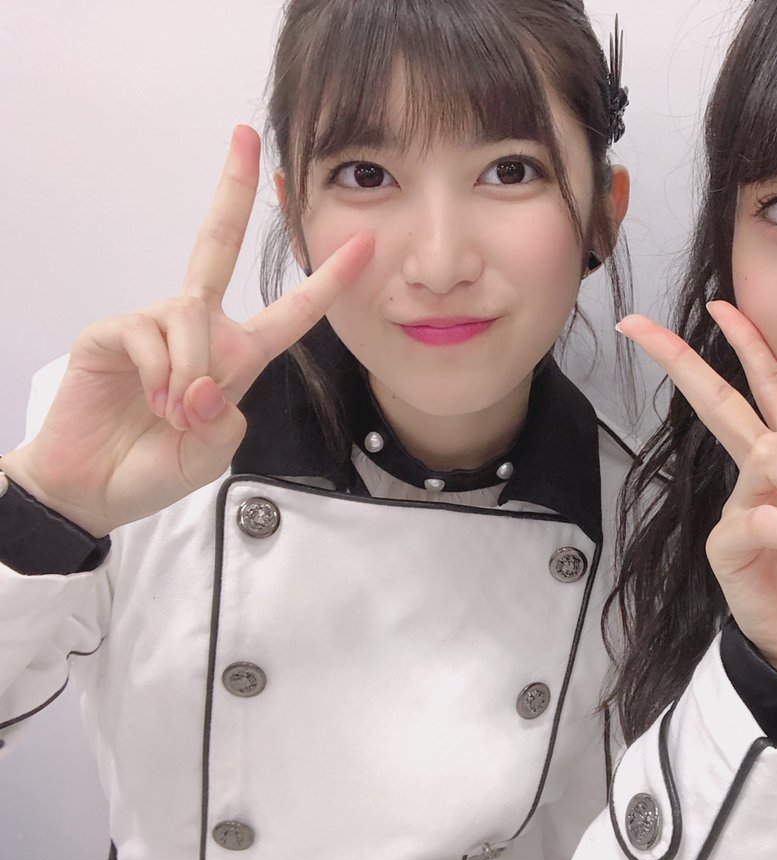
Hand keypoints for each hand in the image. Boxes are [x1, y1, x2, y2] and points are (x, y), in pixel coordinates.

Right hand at [0, 126, 373, 536]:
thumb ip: (223, 421)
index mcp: (239, 354)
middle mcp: (200, 328)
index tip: (363, 242)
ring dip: (191, 372)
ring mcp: (154, 324)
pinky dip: (160, 376)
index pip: (292, 310)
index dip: (329, 279)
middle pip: (216, 245)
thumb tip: (205, 384)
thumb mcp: (213, 452)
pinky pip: (151, 335)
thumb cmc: (158, 466)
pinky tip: (147, 402)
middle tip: (245, 137)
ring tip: (173, 413)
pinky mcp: (113, 331)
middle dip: (232, 192)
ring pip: (192, 315)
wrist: (96, 488)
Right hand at [618, 302, 776, 686]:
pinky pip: (764, 520)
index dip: (750, 346)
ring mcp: (743, 506)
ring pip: (767, 456)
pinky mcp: (730, 542)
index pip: (772, 391)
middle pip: (720, 404)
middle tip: (637, 326)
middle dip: (682, 362)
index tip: (722, 306)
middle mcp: (764, 474)